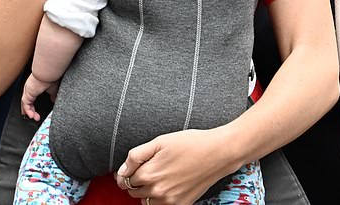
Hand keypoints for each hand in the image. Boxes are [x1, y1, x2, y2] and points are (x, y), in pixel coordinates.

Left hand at [21, 73, 57, 121]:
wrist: (49, 72)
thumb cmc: (52, 76)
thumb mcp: (54, 90)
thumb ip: (53, 96)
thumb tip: (54, 101)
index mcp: (36, 86)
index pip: (32, 98)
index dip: (33, 106)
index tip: (35, 112)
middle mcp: (31, 88)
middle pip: (27, 102)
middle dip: (30, 110)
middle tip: (34, 116)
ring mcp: (28, 90)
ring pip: (26, 104)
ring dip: (29, 112)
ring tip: (34, 118)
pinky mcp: (28, 93)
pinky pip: (26, 104)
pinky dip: (28, 111)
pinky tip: (32, 115)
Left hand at [115, 128, 238, 204]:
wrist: (218, 153)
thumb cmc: (190, 143)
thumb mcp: (159, 141)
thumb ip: (135, 156)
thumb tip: (121, 171)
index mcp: (149, 174)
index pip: (125, 180)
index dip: (125, 172)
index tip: (129, 169)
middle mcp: (157, 191)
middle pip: (133, 192)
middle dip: (135, 181)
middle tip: (146, 168)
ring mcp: (169, 201)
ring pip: (145, 201)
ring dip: (146, 191)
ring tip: (158, 175)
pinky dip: (159, 199)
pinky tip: (167, 185)